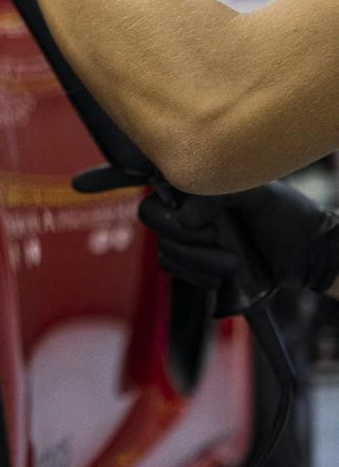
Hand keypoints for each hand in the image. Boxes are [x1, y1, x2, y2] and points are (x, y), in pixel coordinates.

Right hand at [138, 182, 338, 294]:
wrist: (310, 253)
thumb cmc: (290, 216)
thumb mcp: (261, 194)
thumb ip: (221, 194)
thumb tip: (183, 215)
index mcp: (199, 186)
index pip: (158, 194)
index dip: (174, 216)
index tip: (210, 227)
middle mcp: (189, 209)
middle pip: (156, 224)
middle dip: (187, 243)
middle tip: (221, 246)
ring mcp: (191, 236)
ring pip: (166, 251)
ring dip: (198, 263)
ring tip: (233, 266)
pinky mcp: (196, 262)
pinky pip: (173, 268)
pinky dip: (193, 276)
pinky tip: (218, 279)